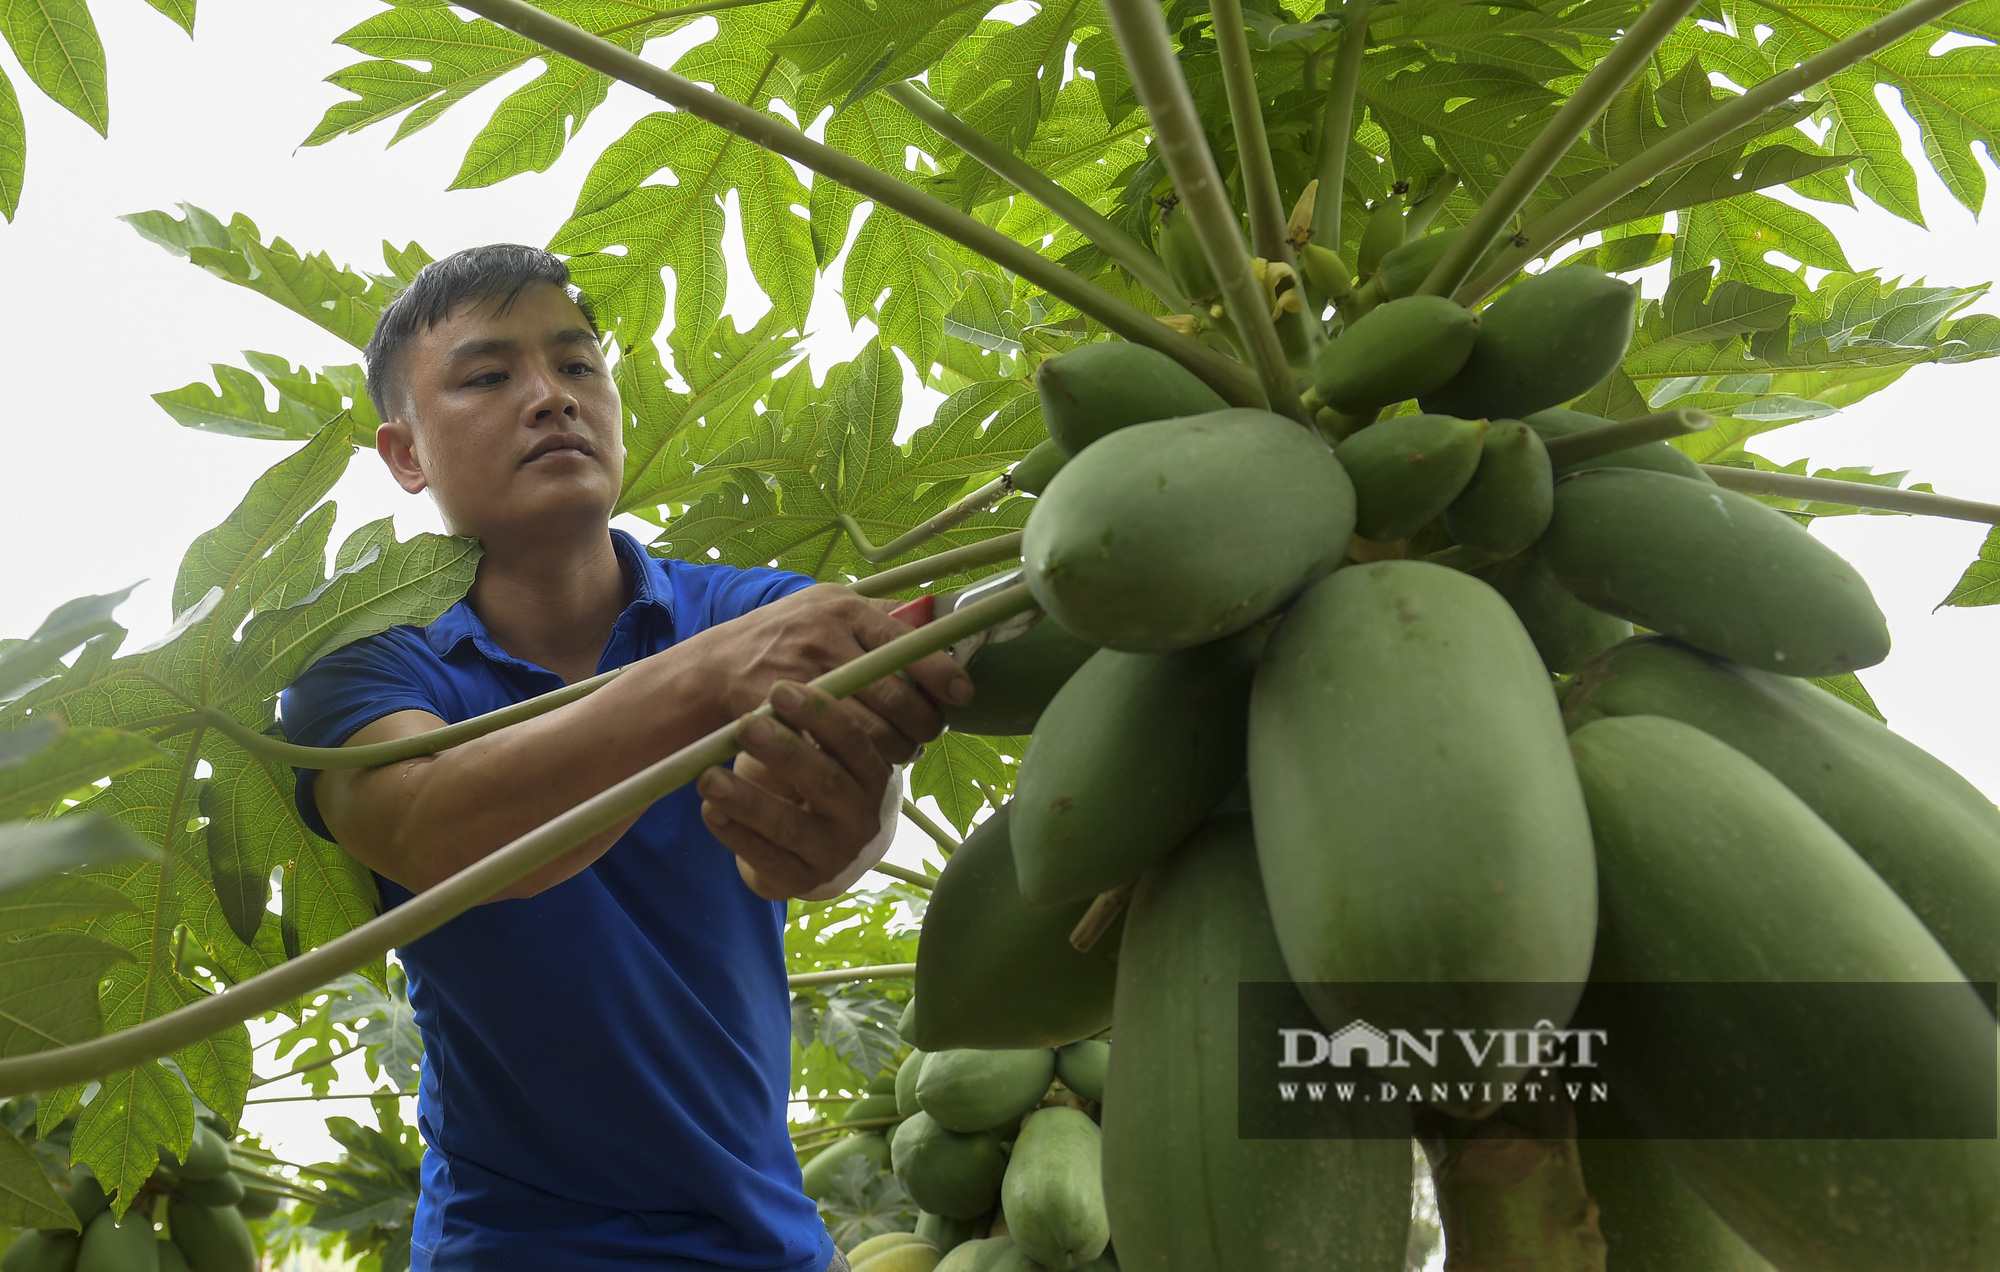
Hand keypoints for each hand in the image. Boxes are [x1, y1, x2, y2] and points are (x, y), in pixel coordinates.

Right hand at [687, 583, 971, 762]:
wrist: (714, 666)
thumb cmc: (784, 636)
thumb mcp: (826, 607)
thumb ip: (876, 617)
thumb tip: (937, 628)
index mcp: (843, 608)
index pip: (907, 642)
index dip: (941, 673)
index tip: (963, 693)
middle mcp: (823, 639)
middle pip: (896, 695)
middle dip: (923, 722)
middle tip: (930, 731)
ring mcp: (800, 679)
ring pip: (871, 730)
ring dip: (896, 747)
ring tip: (903, 747)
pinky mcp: (781, 716)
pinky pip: (836, 748)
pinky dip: (860, 759)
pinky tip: (867, 758)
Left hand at [697, 681, 891, 899]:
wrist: (827, 853)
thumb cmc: (820, 783)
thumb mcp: (826, 755)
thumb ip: (810, 728)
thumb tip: (779, 691)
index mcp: (874, 774)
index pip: (853, 741)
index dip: (818, 715)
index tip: (779, 690)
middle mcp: (862, 817)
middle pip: (825, 782)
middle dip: (784, 752)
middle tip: (745, 725)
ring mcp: (834, 854)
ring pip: (789, 826)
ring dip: (747, 801)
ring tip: (708, 777)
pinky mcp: (801, 882)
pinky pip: (765, 858)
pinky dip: (735, 835)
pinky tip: (709, 811)